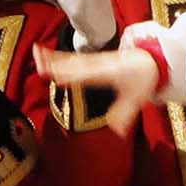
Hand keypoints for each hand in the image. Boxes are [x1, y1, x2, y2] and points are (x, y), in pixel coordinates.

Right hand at [35, 41, 163, 130]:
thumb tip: (118, 132)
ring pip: (70, 58)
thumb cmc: (142, 78)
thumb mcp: (136, 99)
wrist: (150, 59)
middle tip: (39, 65)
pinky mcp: (91, 59)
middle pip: (74, 64)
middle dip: (57, 64)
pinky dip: (57, 55)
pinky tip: (43, 53)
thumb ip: (125, 114)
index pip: (88, 75)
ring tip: (35, 54)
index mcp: (108, 73)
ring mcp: (94, 60)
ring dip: (53, 57)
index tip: (58, 78)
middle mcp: (98, 64)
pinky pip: (71, 56)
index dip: (73, 76)